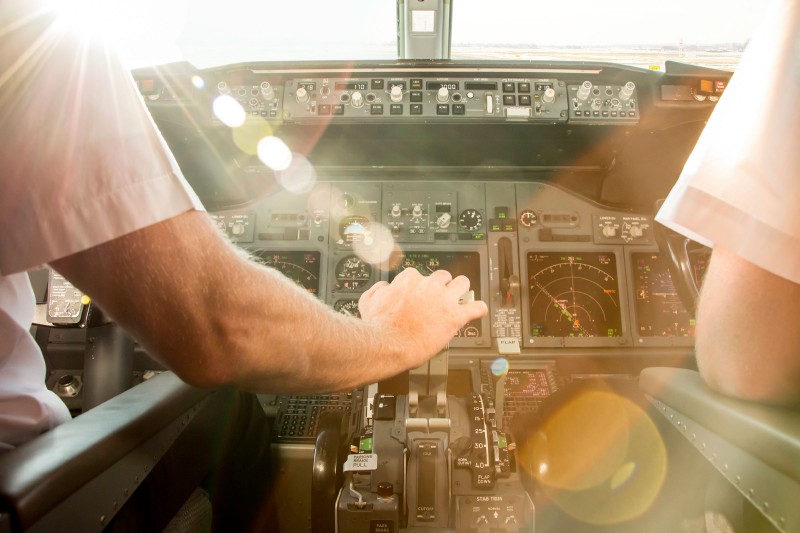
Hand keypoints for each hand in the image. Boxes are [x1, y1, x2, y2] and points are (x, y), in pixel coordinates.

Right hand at [358, 268, 488, 369]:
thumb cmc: (377, 326)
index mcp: (409, 280)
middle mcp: (428, 286)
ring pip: (462, 283)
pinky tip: (479, 310)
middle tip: (440, 295)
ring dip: (462, 289)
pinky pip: (475, 308)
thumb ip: (377, 290)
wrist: (387, 344)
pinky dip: (479, 309)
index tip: (419, 293)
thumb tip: (383, 287)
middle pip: (443, 276)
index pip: (418, 275)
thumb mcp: (368, 301)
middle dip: (442, 284)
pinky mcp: (455, 317)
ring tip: (461, 296)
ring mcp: (444, 300)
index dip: (419, 286)